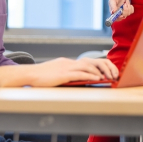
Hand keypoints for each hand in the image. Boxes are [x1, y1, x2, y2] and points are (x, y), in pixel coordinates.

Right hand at [0, 57, 118, 87]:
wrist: (29, 75)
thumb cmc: (41, 77)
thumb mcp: (56, 74)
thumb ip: (67, 75)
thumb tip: (79, 80)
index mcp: (68, 62)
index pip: (88, 61)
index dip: (100, 65)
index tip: (109, 70)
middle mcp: (69, 62)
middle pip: (91, 61)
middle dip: (105, 67)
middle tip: (113, 73)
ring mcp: (66, 67)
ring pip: (87, 66)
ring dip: (100, 72)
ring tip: (108, 77)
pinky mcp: (63, 74)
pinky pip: (79, 74)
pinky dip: (90, 75)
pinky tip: (97, 78)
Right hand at [109, 0, 133, 21]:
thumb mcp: (112, 0)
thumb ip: (113, 6)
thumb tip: (113, 12)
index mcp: (114, 13)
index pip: (117, 19)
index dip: (120, 18)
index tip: (122, 15)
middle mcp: (119, 14)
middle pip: (124, 16)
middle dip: (125, 10)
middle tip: (124, 4)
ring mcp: (124, 13)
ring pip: (128, 14)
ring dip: (128, 7)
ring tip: (125, 3)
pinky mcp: (128, 11)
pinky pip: (132, 11)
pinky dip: (131, 7)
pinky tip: (128, 4)